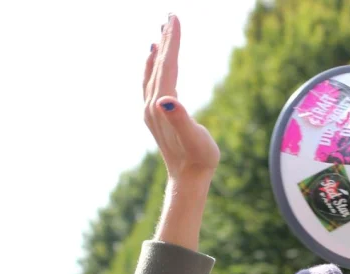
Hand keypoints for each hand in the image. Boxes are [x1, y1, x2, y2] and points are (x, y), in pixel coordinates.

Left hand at [144, 15, 219, 179]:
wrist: (188, 180)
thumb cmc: (197, 160)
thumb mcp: (194, 138)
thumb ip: (180, 118)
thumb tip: (168, 99)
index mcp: (161, 106)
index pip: (166, 65)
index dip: (172, 41)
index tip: (175, 19)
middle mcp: (152, 105)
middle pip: (158, 65)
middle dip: (165, 40)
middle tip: (170, 17)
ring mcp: (152, 111)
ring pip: (153, 74)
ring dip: (157, 53)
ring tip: (160, 36)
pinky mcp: (157, 117)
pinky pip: (152, 85)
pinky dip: (154, 69)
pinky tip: (158, 66)